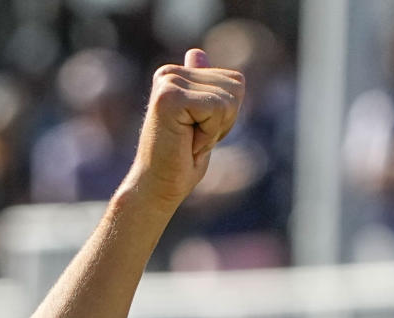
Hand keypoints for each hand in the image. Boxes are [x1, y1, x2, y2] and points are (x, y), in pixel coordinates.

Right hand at [119, 49, 244, 216]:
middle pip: (236, 88)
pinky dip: (208, 135)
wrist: (157, 189)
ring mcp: (168, 82)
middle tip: (194, 140)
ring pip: (228, 100)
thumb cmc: (179, 162)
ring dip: (215, 131)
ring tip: (189, 142)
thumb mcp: (201, 123)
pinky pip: (216, 110)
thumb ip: (203, 90)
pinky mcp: (169, 97)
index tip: (200, 133)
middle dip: (223, 123)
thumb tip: (196, 53)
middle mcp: (170, 72)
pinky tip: (186, 144)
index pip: (235, 82)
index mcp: (177, 74)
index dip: (227, 116)